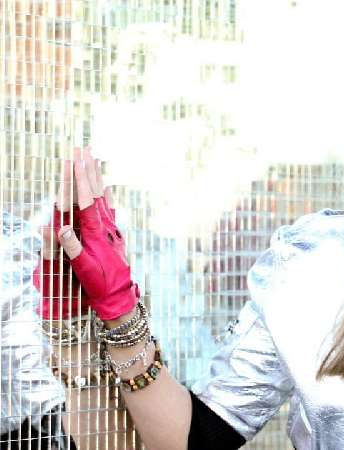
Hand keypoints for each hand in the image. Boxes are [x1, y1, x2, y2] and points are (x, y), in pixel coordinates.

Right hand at [45, 148, 136, 320]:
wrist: (120, 295)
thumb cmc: (99, 284)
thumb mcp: (83, 268)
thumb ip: (71, 247)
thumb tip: (56, 228)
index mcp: (96, 231)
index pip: (86, 199)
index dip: (80, 179)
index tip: (75, 160)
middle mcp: (106, 225)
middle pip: (96, 191)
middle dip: (89, 169)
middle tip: (83, 148)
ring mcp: (111, 228)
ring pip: (103, 196)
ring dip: (97, 176)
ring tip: (93, 157)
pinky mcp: (113, 233)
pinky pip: (109, 208)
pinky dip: (106, 193)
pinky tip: (105, 185)